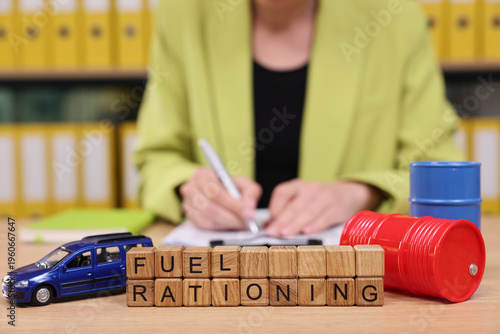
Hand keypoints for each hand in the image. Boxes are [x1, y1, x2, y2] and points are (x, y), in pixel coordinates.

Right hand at [179, 168, 261, 230]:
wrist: (218, 192)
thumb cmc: (230, 187)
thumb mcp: (243, 184)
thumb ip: (250, 193)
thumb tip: (249, 209)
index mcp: (202, 175)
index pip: (215, 192)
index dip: (232, 204)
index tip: (248, 214)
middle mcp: (191, 188)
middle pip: (210, 207)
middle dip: (231, 217)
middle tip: (245, 222)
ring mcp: (187, 203)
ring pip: (207, 219)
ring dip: (226, 224)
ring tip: (240, 224)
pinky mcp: (189, 216)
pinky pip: (204, 226)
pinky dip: (219, 228)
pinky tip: (229, 225)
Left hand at [266, 180, 383, 236]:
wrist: (348, 194)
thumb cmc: (319, 200)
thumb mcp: (302, 199)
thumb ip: (286, 210)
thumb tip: (269, 225)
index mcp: (298, 185)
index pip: (282, 193)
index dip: (273, 209)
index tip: (268, 224)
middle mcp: (311, 188)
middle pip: (294, 205)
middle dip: (282, 220)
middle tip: (273, 232)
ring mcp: (325, 197)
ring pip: (307, 212)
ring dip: (295, 224)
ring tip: (285, 234)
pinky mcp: (337, 208)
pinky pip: (324, 217)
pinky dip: (315, 225)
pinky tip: (307, 232)